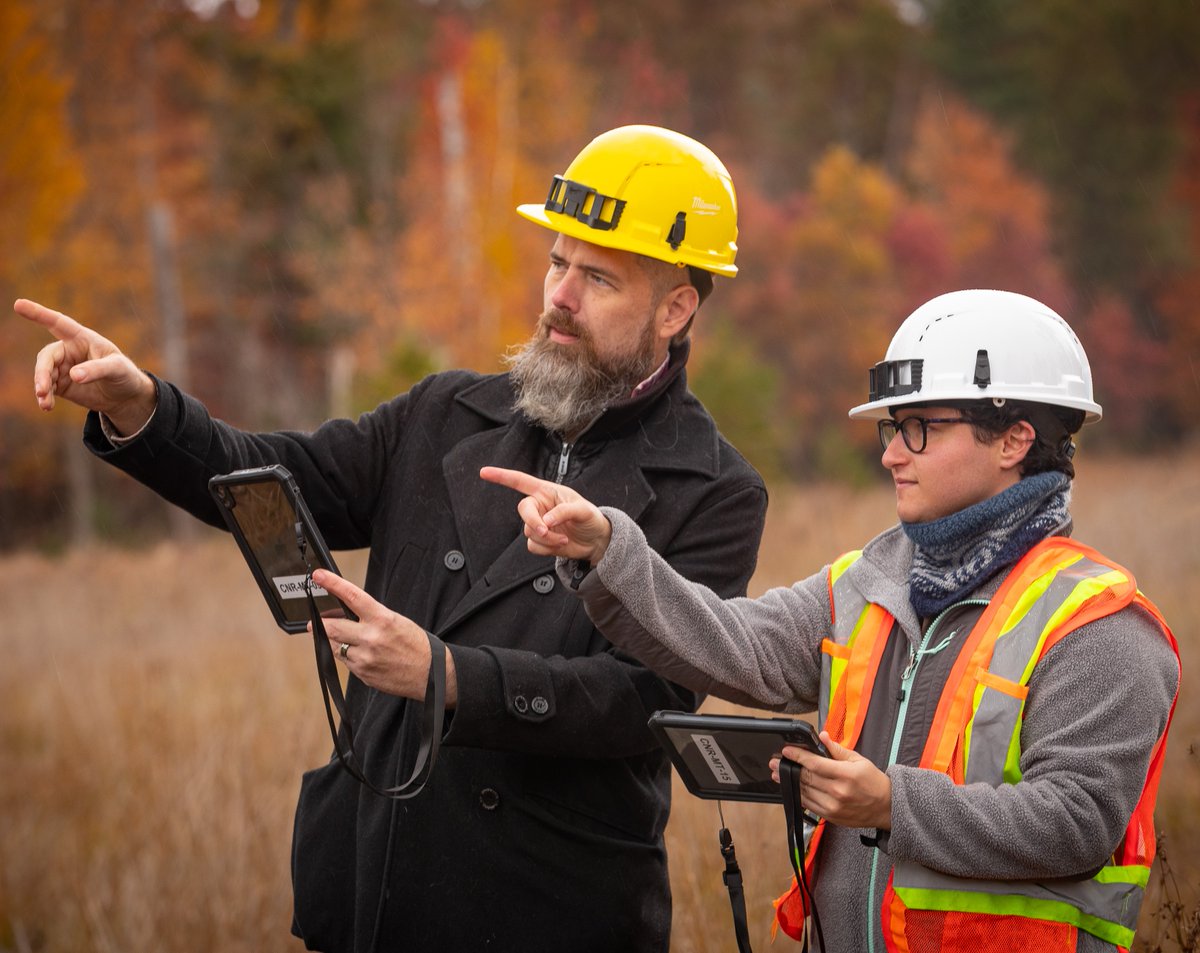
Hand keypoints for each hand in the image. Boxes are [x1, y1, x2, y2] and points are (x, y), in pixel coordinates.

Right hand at [15, 297, 156, 434]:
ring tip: (45, 402)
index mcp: (82, 338)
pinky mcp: (61, 384)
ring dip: (42, 387)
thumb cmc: (125, 374)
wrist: (126, 397)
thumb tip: (73, 375)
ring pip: (44, 374)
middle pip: (47, 357)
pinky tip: (46, 406)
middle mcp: (69, 350)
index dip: (39, 313)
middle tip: (42, 389)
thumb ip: (97, 369)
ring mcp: (62, 367)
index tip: (18, 304)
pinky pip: (47, 388)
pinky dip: (44, 397)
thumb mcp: (118, 369)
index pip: (58, 323)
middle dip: (42, 372)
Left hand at [310, 569, 456, 706]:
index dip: (333, 584)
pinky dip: (346, 655)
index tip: (319, 576)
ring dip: (332, 640)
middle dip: (319, 624)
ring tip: (343, 637)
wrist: (431, 674)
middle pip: (331, 627)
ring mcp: (365, 659)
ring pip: (334, 646)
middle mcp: (371, 638)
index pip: (352, 597)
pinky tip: (359, 653)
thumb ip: (370, 617)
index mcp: (383, 620)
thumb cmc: (416, 645)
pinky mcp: (362, 674)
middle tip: (315, 621)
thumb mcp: (396, 621)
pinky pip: (344, 662)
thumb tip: (345, 613)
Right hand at [479, 466, 612, 563]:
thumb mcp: (583, 510)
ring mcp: (538, 524)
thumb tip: (546, 521)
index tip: (484, 472)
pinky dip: (548, 548)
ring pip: (528, 532)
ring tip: (564, 538)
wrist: (596, 541)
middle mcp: (540, 506)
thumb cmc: (591, 518)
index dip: (502, 476)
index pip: (520, 481)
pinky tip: (561, 544)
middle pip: (523, 510)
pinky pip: (533, 546)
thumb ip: (564, 511)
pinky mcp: (540, 540)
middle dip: (533, 522)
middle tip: (546, 531)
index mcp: (547, 491)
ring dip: (547, 538)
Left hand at [770, 730, 892, 829]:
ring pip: (805, 792)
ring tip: (778, 773)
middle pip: (807, 778)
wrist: (886, 808)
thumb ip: (837, 749)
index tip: (786, 751)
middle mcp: (838, 792)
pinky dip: (799, 795)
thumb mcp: (859, 760)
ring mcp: (834, 807)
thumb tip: (822, 737)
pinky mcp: (831, 817)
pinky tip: (792, 787)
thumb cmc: (873, 782)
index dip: (798, 756)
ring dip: (789, 782)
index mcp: (846, 775)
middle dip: (788, 768)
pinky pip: (809, 805)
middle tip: (775, 761)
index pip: (815, 764)